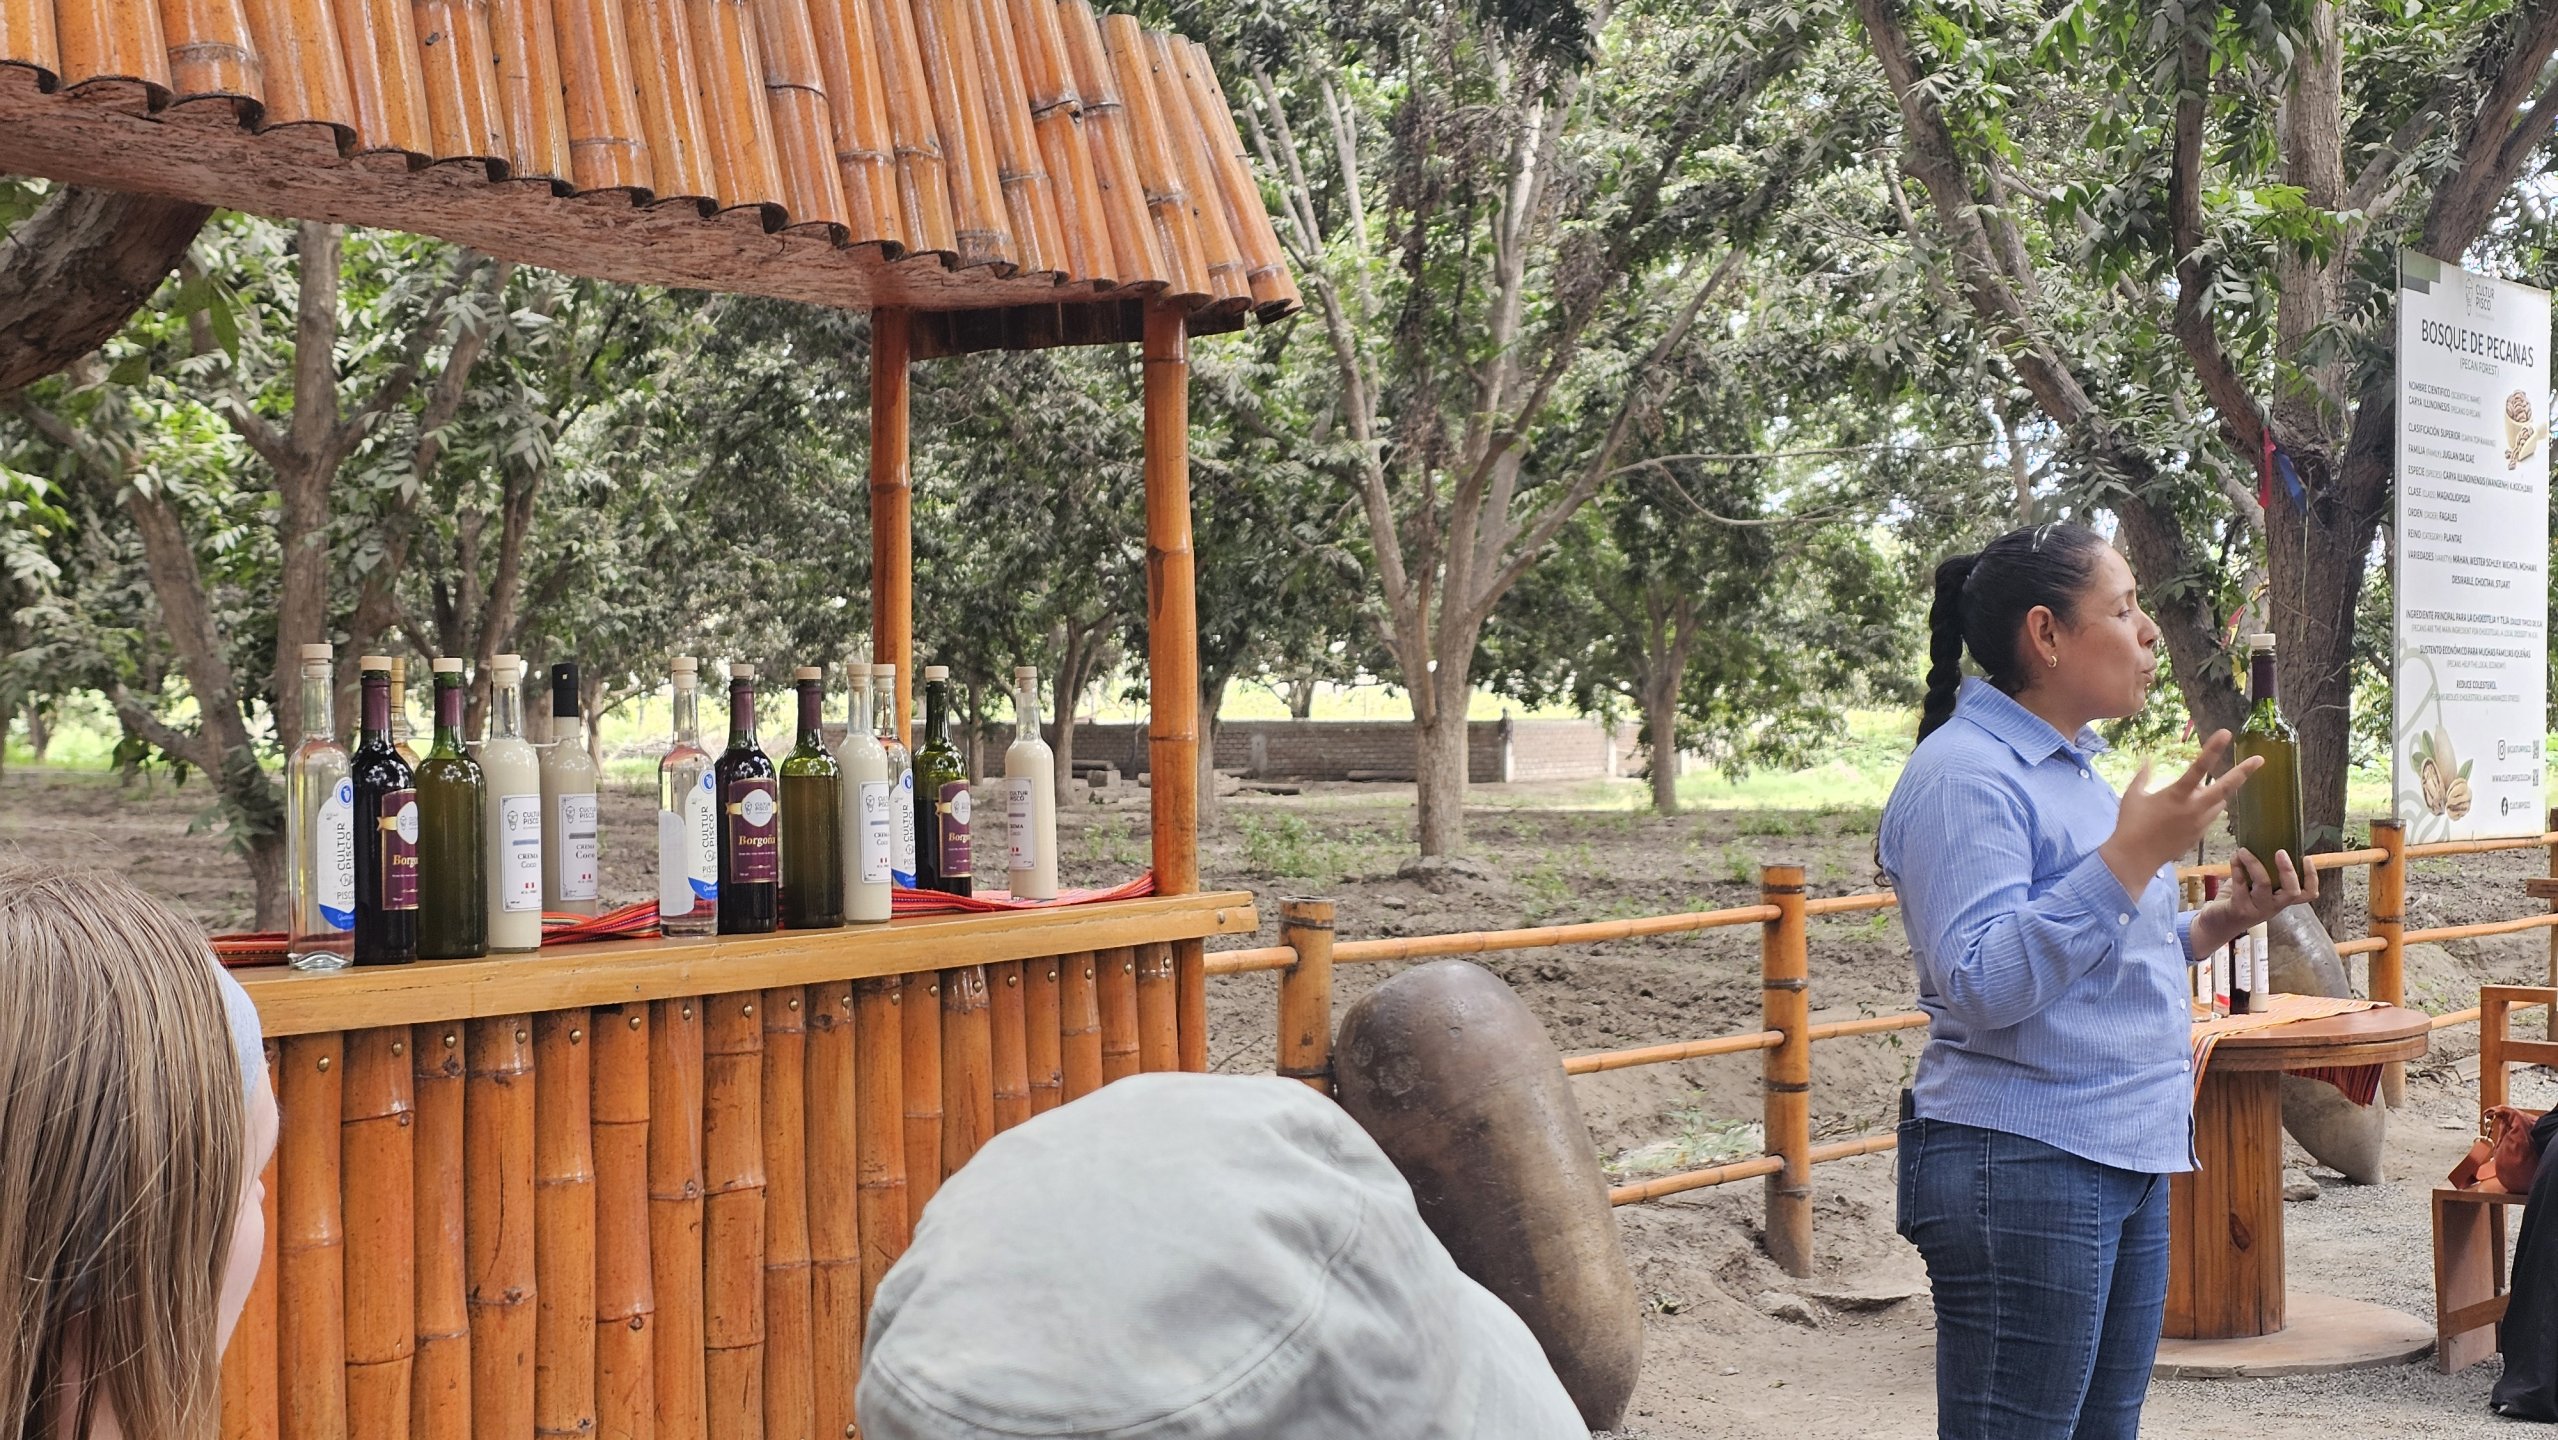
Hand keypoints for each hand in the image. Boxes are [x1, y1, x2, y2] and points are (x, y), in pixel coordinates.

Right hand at [2099, 731, 2261, 896]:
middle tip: (2259, 759)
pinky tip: (2187, 813)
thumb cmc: (2130, 824)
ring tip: (2201, 790)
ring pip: (2219, 802)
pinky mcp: (2199, 836)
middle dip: (2244, 772)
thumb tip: (2148, 759)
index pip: (2199, 767)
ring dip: (2216, 793)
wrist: (2135, 858)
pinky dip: (2205, 809)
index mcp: (2177, 795)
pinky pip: (2209, 817)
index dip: (2213, 749)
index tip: (2227, 733)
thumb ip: (2143, 776)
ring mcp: (2199, 823)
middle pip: (2226, 788)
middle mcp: (2193, 808)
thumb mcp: (2132, 796)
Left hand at [2217, 846, 2318, 927]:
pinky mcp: (2239, 908)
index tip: (2306, 858)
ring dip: (2254, 863)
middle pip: (2292, 892)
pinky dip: (2237, 867)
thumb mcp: (2255, 886)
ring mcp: (2257, 909)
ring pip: (2264, 884)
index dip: (2312, 877)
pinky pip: (2240, 883)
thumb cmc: (2239, 899)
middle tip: (2280, 851)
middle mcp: (2273, 906)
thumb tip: (2265, 842)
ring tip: (2244, 850)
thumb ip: (2264, 870)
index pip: (2307, 894)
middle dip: (2288, 870)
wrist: (2216, 923)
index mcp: (2281, 899)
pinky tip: (2235, 857)